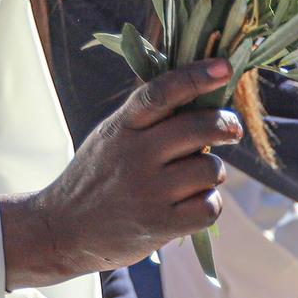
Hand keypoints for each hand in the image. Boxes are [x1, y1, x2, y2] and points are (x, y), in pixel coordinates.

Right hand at [1, 60, 244, 289]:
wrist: (64, 230)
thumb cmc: (98, 177)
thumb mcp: (110, 137)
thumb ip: (146, 119)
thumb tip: (202, 96)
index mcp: (122, 127)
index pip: (162, 93)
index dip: (196, 76)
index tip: (224, 67)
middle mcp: (135, 156)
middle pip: (199, 128)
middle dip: (225, 125)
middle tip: (232, 129)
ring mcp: (149, 191)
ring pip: (211, 169)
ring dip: (213, 172)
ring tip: (194, 179)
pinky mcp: (161, 224)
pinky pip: (210, 206)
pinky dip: (210, 204)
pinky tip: (193, 204)